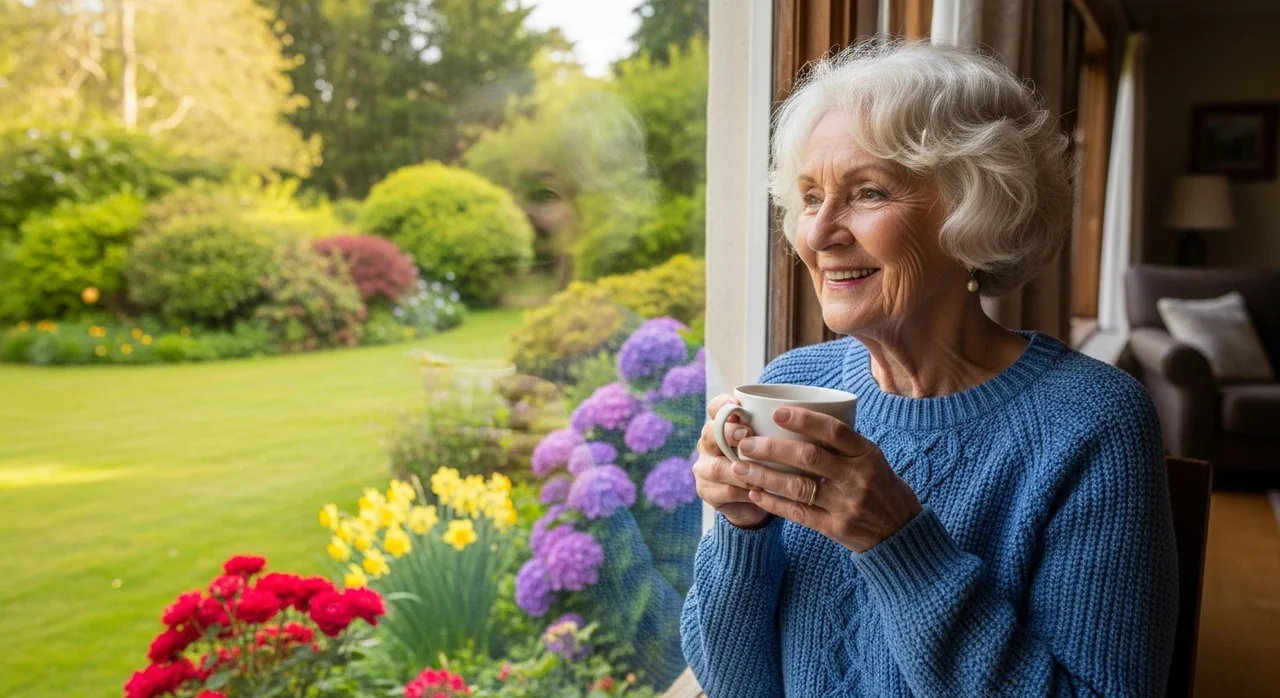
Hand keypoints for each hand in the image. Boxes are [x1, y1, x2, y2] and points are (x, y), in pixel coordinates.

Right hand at [691, 395, 771, 528]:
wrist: (759, 500)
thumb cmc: (770, 463)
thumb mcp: (775, 443)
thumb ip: (778, 429)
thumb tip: (808, 412)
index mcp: (723, 425)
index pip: (716, 408)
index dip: (724, 405)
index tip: (739, 405)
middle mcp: (710, 444)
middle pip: (710, 433)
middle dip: (728, 433)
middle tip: (747, 434)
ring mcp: (706, 469)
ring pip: (717, 467)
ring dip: (739, 469)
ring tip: (759, 469)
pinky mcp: (708, 492)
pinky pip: (724, 491)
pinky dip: (743, 491)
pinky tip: (759, 492)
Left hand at [731, 406, 920, 552]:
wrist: (902, 533)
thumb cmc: (881, 488)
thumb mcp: (873, 460)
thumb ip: (843, 445)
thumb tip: (800, 420)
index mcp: (867, 454)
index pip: (835, 431)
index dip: (805, 419)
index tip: (776, 412)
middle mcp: (857, 477)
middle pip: (809, 457)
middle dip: (772, 449)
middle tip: (746, 443)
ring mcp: (847, 504)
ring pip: (798, 487)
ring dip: (765, 476)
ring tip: (740, 467)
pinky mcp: (836, 528)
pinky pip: (799, 513)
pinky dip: (774, 503)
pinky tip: (755, 493)